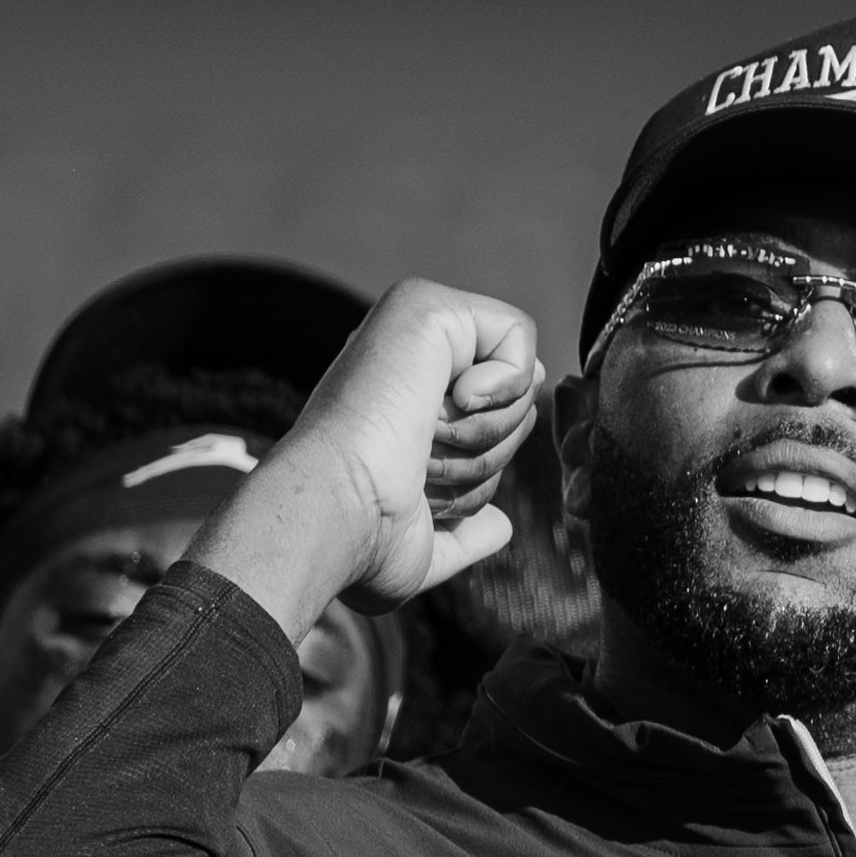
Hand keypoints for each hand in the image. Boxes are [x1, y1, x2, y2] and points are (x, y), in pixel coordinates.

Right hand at [192, 278, 542, 636]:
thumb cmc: (361, 541)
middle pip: (517, 408)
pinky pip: (519, 337)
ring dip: (486, 438)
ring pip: (522, 382)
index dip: (481, 473)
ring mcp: (414, 333)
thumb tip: (500, 528)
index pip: (492, 430)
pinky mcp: (427, 306)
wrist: (333, 513)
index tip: (421, 488)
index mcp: (403, 412)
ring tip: (420, 441)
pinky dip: (502, 388)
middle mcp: (408, 369)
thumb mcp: (423, 550)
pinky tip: (447, 401)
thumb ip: (465, 537)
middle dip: (489, 458)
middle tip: (421, 466)